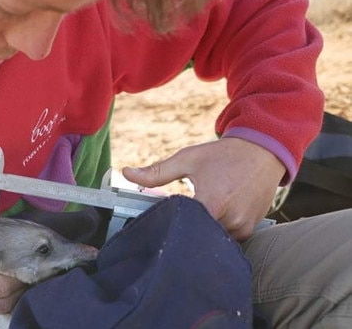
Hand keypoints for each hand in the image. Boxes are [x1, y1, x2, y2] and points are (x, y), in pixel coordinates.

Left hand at [122, 137, 284, 239]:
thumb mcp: (187, 159)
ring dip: (200, 229)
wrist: (262, 152)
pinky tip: (211, 215)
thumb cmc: (222, 155)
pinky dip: (215, 229)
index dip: (169, 224)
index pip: (183, 226)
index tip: (159, 219)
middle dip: (183, 228)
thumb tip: (126, 173)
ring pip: (210, 238)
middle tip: (175, 217)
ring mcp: (242, 227)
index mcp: (212, 202)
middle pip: (195, 234)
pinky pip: (226, 238)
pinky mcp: (250, 229)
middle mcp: (230, 219)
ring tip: (197, 213)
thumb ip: (157, 171)